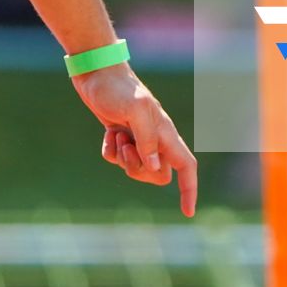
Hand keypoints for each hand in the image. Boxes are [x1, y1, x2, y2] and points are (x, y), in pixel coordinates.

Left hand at [72, 64, 198, 216]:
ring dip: (123, 159)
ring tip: (117, 135)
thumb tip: (154, 167)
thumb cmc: (118, 89)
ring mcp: (138, 138)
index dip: (189, 190)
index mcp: (166, 132)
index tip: (187, 213)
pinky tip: (108, 133)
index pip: (186, 166)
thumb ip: (147, 140)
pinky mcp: (121, 136)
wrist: (96, 72)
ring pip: (137, 169)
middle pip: (158, 175)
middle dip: (139, 170)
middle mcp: (155, 138)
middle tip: (127, 149)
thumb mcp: (135, 110)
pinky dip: (110, 151)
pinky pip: (117, 160)